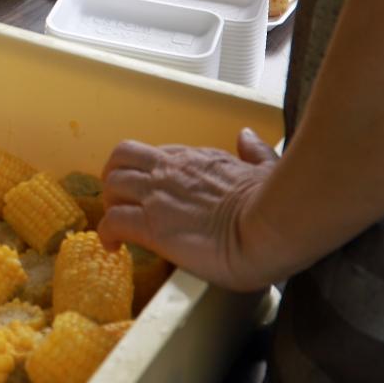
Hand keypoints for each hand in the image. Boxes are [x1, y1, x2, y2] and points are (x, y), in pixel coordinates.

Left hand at [98, 131, 284, 289]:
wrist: (271, 226)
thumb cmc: (276, 201)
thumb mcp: (267, 167)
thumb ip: (255, 151)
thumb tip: (247, 136)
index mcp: (196, 158)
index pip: (157, 156)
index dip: (148, 172)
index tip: (153, 193)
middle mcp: (170, 170)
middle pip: (122, 159)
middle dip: (115, 179)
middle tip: (122, 203)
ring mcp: (157, 195)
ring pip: (111, 184)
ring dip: (109, 204)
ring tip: (117, 226)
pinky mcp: (150, 225)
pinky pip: (112, 221)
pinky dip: (106, 233)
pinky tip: (112, 247)